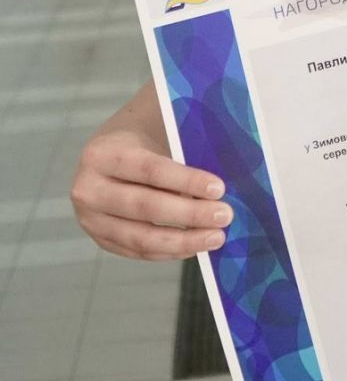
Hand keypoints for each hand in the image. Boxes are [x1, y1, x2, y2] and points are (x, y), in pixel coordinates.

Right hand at [71, 129, 230, 260]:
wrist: (108, 150)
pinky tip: (194, 246)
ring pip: (141, 237)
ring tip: (215, 237)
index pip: (150, 169)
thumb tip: (217, 185)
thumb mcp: (154, 130)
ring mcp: (90, 219)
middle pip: (144, 207)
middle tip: (224, 216)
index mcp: (102, 153)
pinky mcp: (100, 239)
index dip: (186, 181)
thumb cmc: (142, 136)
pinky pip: (138, 251)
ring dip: (183, 241)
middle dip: (189, 215)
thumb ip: (181, 150)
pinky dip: (169, 251)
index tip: (219, 188)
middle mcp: (89, 189)